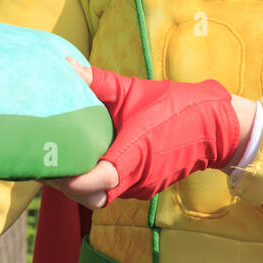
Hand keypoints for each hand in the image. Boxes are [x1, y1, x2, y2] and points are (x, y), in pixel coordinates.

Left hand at [43, 59, 254, 209]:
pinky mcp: (149, 185)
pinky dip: (99, 180)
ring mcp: (144, 185)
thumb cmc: (174, 106)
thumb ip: (97, 81)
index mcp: (134, 156)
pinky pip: (117, 189)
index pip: (95, 183)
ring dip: (82, 184)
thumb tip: (67, 65)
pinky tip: (86, 160)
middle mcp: (137, 178)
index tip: (48, 167)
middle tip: (46, 164)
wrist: (216, 126)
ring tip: (61, 161)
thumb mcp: (133, 91)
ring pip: (104, 196)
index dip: (70, 181)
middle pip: (92, 197)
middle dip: (68, 186)